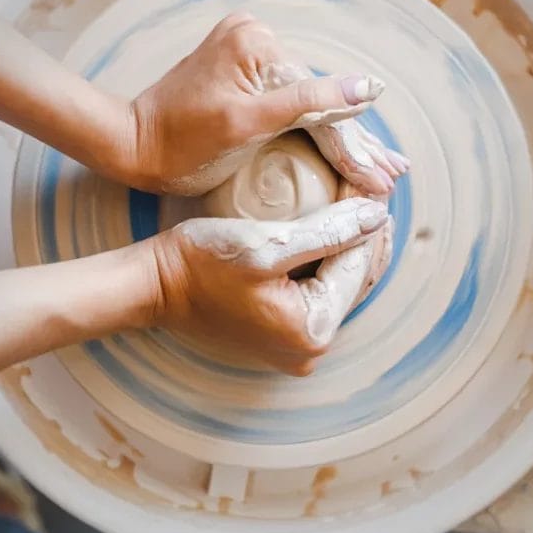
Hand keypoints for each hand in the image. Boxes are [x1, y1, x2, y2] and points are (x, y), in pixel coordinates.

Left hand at [127, 12, 409, 195]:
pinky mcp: (245, 69)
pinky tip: (348, 147)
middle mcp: (256, 36)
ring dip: (342, 139)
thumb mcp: (247, 126)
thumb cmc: (181, 144)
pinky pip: (291, 103)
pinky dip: (315, 130)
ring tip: (383, 167)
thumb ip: (308, 104)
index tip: (382, 180)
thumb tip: (370, 88)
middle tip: (395, 174)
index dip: (351, 147)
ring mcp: (250, 51)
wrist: (133, 145)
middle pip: (316, 101)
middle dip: (354, 143)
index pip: (316, 104)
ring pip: (308, 104)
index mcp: (258, 43)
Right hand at [148, 197, 393, 375]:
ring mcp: (297, 347)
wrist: (155, 287)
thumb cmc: (201, 262)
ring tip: (359, 203)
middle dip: (366, 234)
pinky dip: (329, 261)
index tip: (372, 182)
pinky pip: (319, 293)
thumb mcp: (268, 243)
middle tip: (372, 188)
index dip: (369, 220)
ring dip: (351, 246)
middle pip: (354, 279)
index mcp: (313, 330)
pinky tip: (334, 230)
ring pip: (340, 286)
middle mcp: (311, 349)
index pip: (357, 265)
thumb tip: (378, 215)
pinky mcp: (284, 335)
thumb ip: (328, 232)